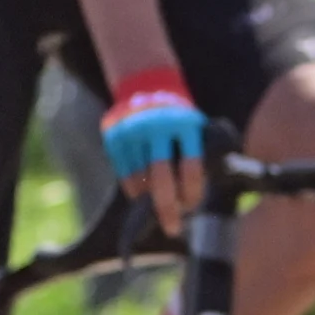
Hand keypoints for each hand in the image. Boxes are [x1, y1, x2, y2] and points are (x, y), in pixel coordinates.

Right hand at [99, 68, 208, 227]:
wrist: (147, 86)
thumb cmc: (179, 119)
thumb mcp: (195, 128)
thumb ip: (200, 155)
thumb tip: (196, 200)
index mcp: (185, 124)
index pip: (191, 166)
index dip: (192, 191)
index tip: (192, 207)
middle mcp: (157, 126)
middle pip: (161, 177)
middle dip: (168, 207)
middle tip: (173, 228)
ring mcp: (132, 130)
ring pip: (140, 178)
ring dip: (150, 200)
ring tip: (159, 211)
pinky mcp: (114, 136)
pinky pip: (123, 173)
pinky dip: (133, 190)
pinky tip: (142, 197)